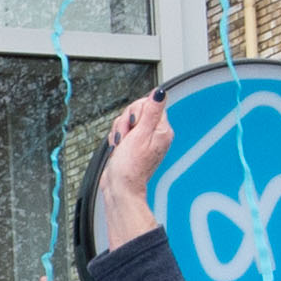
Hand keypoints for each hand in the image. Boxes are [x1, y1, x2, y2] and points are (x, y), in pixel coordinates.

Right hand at [97, 95, 171, 250]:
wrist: (120, 187)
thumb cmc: (130, 167)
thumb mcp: (140, 135)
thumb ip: (151, 111)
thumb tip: (161, 93)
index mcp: (162, 130)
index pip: (150, 104)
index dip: (136, 112)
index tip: (133, 126)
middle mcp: (156, 134)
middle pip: (137, 111)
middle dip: (126, 122)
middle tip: (126, 137)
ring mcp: (144, 140)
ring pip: (128, 120)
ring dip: (120, 131)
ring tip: (121, 145)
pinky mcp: (133, 145)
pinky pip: (123, 131)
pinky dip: (118, 137)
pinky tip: (119, 148)